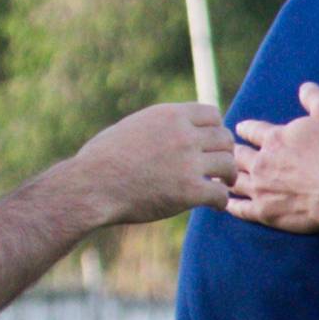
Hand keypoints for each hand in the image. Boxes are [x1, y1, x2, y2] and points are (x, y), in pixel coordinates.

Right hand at [72, 100, 238, 226]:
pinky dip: (221, 201)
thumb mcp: (134, 126)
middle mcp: (183, 135)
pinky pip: (220, 193)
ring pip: (228, 164)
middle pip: (224, 138)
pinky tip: (214, 205)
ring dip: (228, 175)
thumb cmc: (102, 158)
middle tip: (219, 166)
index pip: (212, 114)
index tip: (210, 144)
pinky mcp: (189, 191)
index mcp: (170, 115)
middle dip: (223, 152)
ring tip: (222, 184)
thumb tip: (175, 124)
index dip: (215, 130)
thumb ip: (161, 124)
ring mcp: (188, 163)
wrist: (91, 185)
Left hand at [227, 84, 318, 233]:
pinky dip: (231, 205)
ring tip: (219, 176)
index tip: (240, 128)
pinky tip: (225, 203)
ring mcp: (261, 188)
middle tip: (224, 153)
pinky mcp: (265, 212)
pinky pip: (241, 209)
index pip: (252, 130)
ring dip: (227, 177)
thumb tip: (305, 87)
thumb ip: (315, 97)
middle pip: (238, 156)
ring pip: (235, 181)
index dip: (246, 128)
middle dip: (231, 152)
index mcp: (274, 138)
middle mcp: (261, 162)